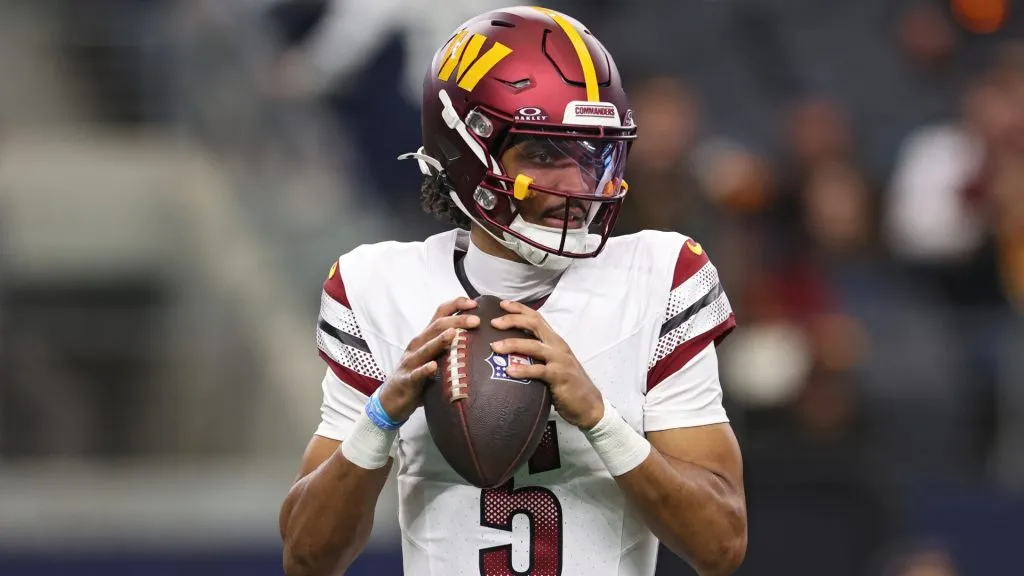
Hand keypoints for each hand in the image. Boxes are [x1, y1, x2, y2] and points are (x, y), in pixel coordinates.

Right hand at [377, 297, 479, 421]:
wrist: (392, 399)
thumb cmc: (418, 376)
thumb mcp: (433, 356)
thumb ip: (448, 346)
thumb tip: (476, 337)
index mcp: (425, 338)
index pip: (440, 314)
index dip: (456, 305)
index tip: (473, 303)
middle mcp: (417, 345)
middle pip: (437, 327)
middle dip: (456, 321)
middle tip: (476, 320)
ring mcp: (411, 362)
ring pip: (426, 348)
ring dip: (440, 340)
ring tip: (453, 334)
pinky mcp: (407, 380)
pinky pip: (417, 374)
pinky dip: (425, 370)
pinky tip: (433, 366)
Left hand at [490, 300, 604, 429]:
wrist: (589, 404)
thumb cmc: (567, 384)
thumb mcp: (553, 363)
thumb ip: (537, 355)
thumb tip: (511, 352)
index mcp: (555, 340)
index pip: (537, 317)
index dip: (520, 309)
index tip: (502, 304)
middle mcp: (557, 346)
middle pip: (534, 324)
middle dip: (513, 320)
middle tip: (493, 322)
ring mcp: (560, 360)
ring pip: (533, 346)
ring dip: (512, 344)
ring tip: (495, 347)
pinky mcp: (560, 376)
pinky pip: (538, 371)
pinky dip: (523, 370)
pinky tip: (509, 371)